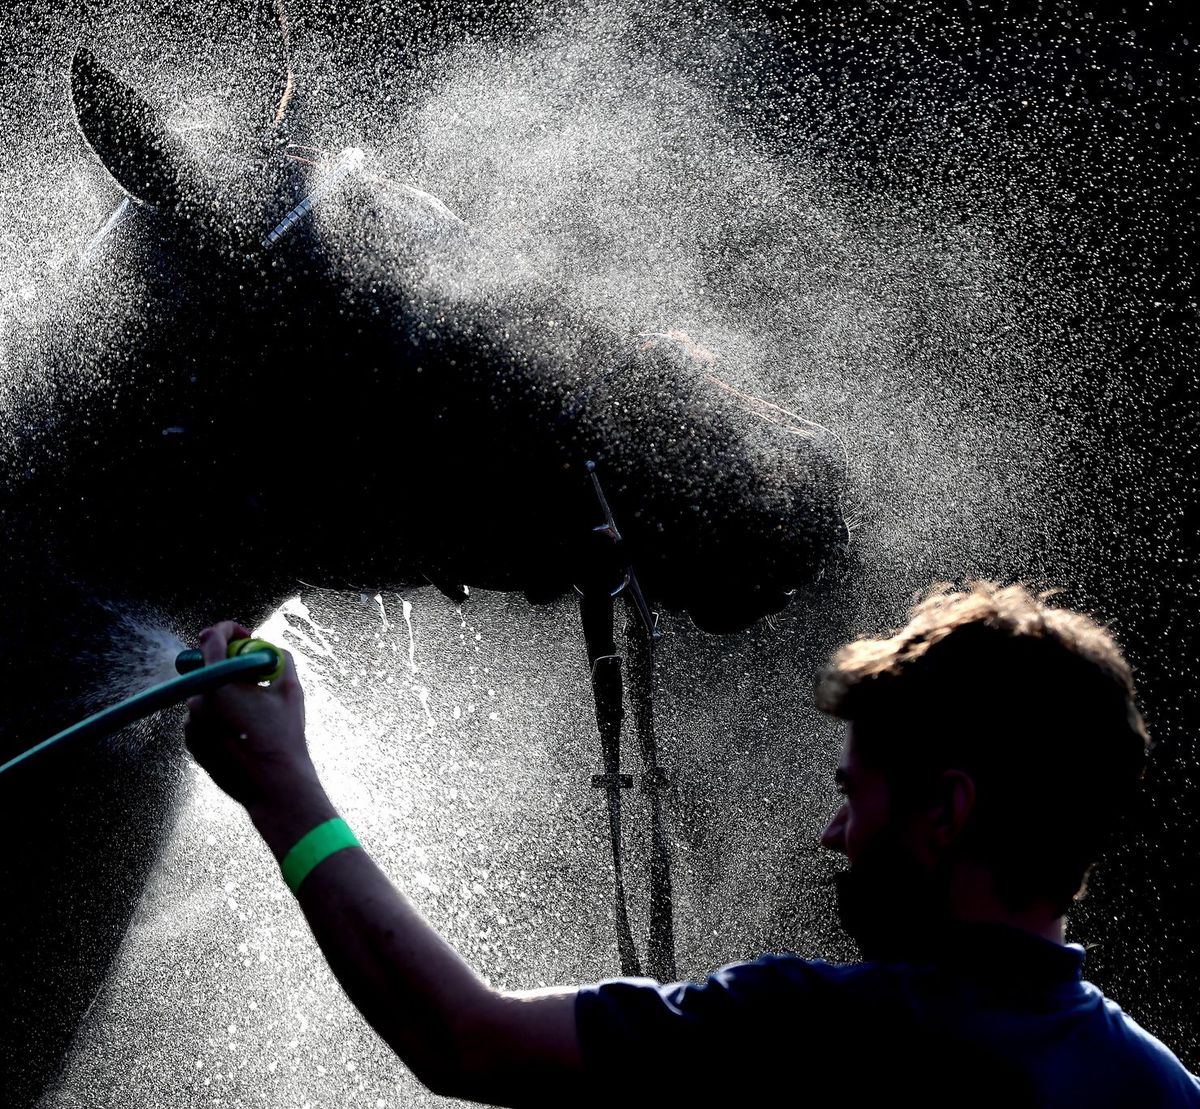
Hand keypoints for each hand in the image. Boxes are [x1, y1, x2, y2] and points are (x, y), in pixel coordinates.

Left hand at [185, 621, 315, 809]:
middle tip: (256, 677)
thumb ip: (279, 660)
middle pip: (209, 668)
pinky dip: (220, 716)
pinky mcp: (192, 744)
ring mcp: (191, 725)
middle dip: (233, 667)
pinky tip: (244, 731)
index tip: (244, 636)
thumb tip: (271, 650)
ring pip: (207, 694)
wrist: (275, 785)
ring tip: (255, 712)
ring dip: (227, 694)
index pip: (210, 639)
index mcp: (218, 683)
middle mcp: (197, 701)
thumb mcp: (291, 690)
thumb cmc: (284, 737)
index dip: (228, 630)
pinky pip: (203, 718)